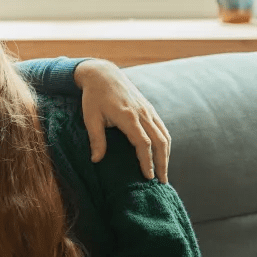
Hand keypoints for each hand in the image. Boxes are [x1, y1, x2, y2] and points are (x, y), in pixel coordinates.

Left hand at [74, 59, 170, 183]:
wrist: (103, 74)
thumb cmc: (93, 97)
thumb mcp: (90, 118)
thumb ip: (96, 139)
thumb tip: (96, 160)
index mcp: (128, 116)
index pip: (143, 143)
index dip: (147, 161)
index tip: (148, 177)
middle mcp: (142, 113)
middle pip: (160, 141)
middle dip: (162, 163)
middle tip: (162, 182)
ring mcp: (148, 110)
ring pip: (164, 135)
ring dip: (166, 155)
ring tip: (164, 172)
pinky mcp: (149, 109)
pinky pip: (162, 128)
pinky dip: (165, 143)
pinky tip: (162, 155)